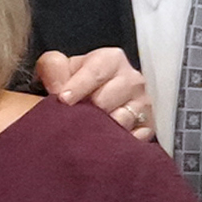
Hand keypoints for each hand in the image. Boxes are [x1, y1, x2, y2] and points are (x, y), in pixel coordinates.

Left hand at [36, 47, 159, 143]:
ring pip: (121, 120)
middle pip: (107, 99)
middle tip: (74, 117)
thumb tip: (58, 88)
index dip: (78, 87)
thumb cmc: (75, 82)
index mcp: (112, 60)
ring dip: (101, 128)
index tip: (63, 100)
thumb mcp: (60, 67)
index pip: (96, 72)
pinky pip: (135, 137)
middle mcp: (132, 80)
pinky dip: (119, 141)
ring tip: (88, 130)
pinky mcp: (148, 126)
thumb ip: (53, 68)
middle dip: (87, 110)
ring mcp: (143, 104)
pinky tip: (106, 141)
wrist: (88, 100)